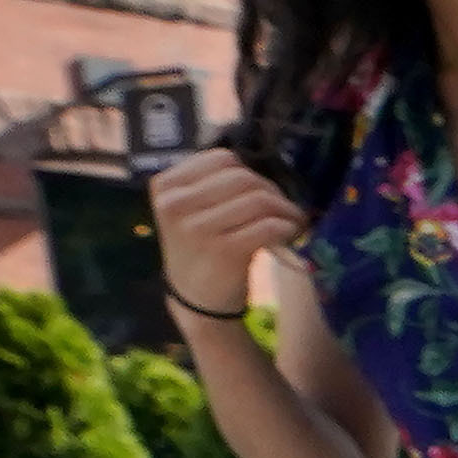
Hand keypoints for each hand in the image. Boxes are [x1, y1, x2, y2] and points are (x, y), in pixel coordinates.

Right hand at [144, 150, 306, 318]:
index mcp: (166, 186)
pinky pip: (269, 226)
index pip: (223, 159)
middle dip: (273, 192)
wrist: (196, 298)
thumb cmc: (199, 248)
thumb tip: (261, 166)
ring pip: (259, 200)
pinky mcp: (225, 251)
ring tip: (291, 222)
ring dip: (286, 210)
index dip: (251, 173)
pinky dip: (288, 228)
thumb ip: (212, 183)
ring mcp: (198, 228)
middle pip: (244, 178)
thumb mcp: (190, 210)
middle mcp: (176, 204)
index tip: (261, 192)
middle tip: (283, 210)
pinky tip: (290, 235)